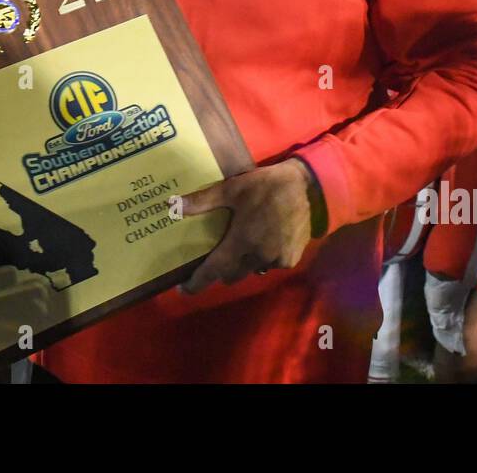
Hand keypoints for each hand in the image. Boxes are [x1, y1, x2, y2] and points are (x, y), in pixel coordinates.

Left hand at [177, 158, 313, 294]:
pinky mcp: (291, 259)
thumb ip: (203, 200)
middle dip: (222, 270)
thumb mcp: (231, 189)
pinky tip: (264, 242)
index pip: (213, 270)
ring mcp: (276, 260)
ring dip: (244, 264)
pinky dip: (264, 259)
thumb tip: (172, 204)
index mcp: (241, 241)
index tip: (183, 290)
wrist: (305, 187)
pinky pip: (270, 266)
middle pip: (232, 274)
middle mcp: (258, 256)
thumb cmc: (264, 186)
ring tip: (242, 248)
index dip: (197, 282)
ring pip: (251, 271)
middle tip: (218, 256)